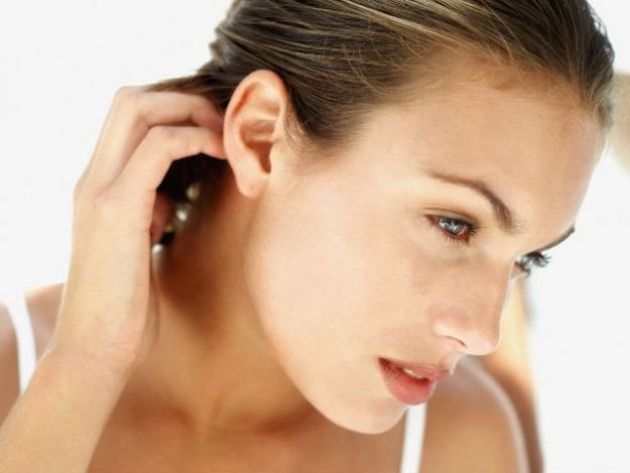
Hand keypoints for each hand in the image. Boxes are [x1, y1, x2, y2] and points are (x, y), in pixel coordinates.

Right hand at [47, 84, 225, 374]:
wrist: (95, 351)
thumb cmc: (124, 307)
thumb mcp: (137, 245)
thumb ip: (147, 212)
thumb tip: (169, 195)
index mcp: (97, 186)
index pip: (127, 116)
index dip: (171, 108)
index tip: (212, 125)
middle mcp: (92, 178)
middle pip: (130, 99)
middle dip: (182, 97)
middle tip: (223, 121)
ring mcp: (100, 189)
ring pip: (138, 108)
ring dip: (191, 111)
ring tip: (227, 135)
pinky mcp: (117, 208)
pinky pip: (158, 147)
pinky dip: (194, 139)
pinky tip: (222, 155)